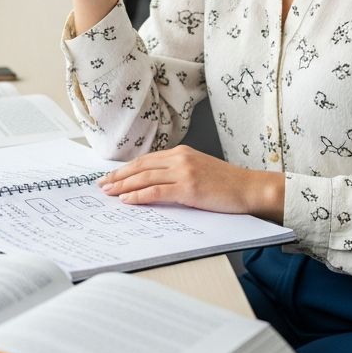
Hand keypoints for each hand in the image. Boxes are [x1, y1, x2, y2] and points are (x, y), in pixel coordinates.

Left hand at [97, 146, 284, 220]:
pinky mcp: (189, 188)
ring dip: (123, 186)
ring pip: (145, 178)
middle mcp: (180, 158)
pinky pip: (157, 191)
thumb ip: (177, 172)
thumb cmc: (226, 184)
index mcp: (180, 152)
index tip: (110, 176)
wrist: (249, 188)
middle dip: (118, 177)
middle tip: (102, 185)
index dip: (125, 169)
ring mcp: (184, 172)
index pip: (145, 160)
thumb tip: (152, 183)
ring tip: (109, 193)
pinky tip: (127, 200)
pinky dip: (139, 196)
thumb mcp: (198, 170)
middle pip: (140, 166)